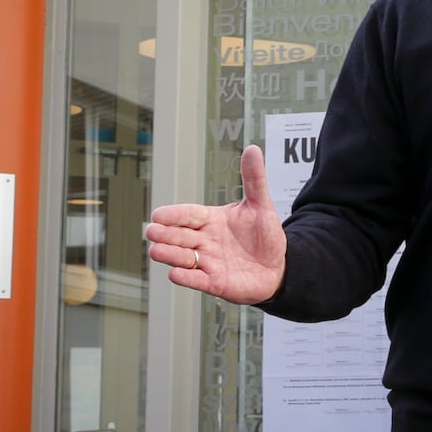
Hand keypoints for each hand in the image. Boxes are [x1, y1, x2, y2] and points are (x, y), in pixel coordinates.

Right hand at [145, 144, 286, 304]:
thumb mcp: (261, 205)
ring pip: (181, 257)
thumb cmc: (266, 236)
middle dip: (165, 234)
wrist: (279, 267)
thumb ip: (254, 179)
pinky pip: (195, 280)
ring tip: (157, 250)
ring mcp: (207, 262)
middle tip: (152, 231)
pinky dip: (185, 277)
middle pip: (178, 236)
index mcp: (211, 220)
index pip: (188, 214)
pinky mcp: (214, 282)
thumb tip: (253, 149)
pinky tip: (176, 273)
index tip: (158, 214)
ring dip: (169, 254)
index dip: (174, 215)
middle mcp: (205, 240)